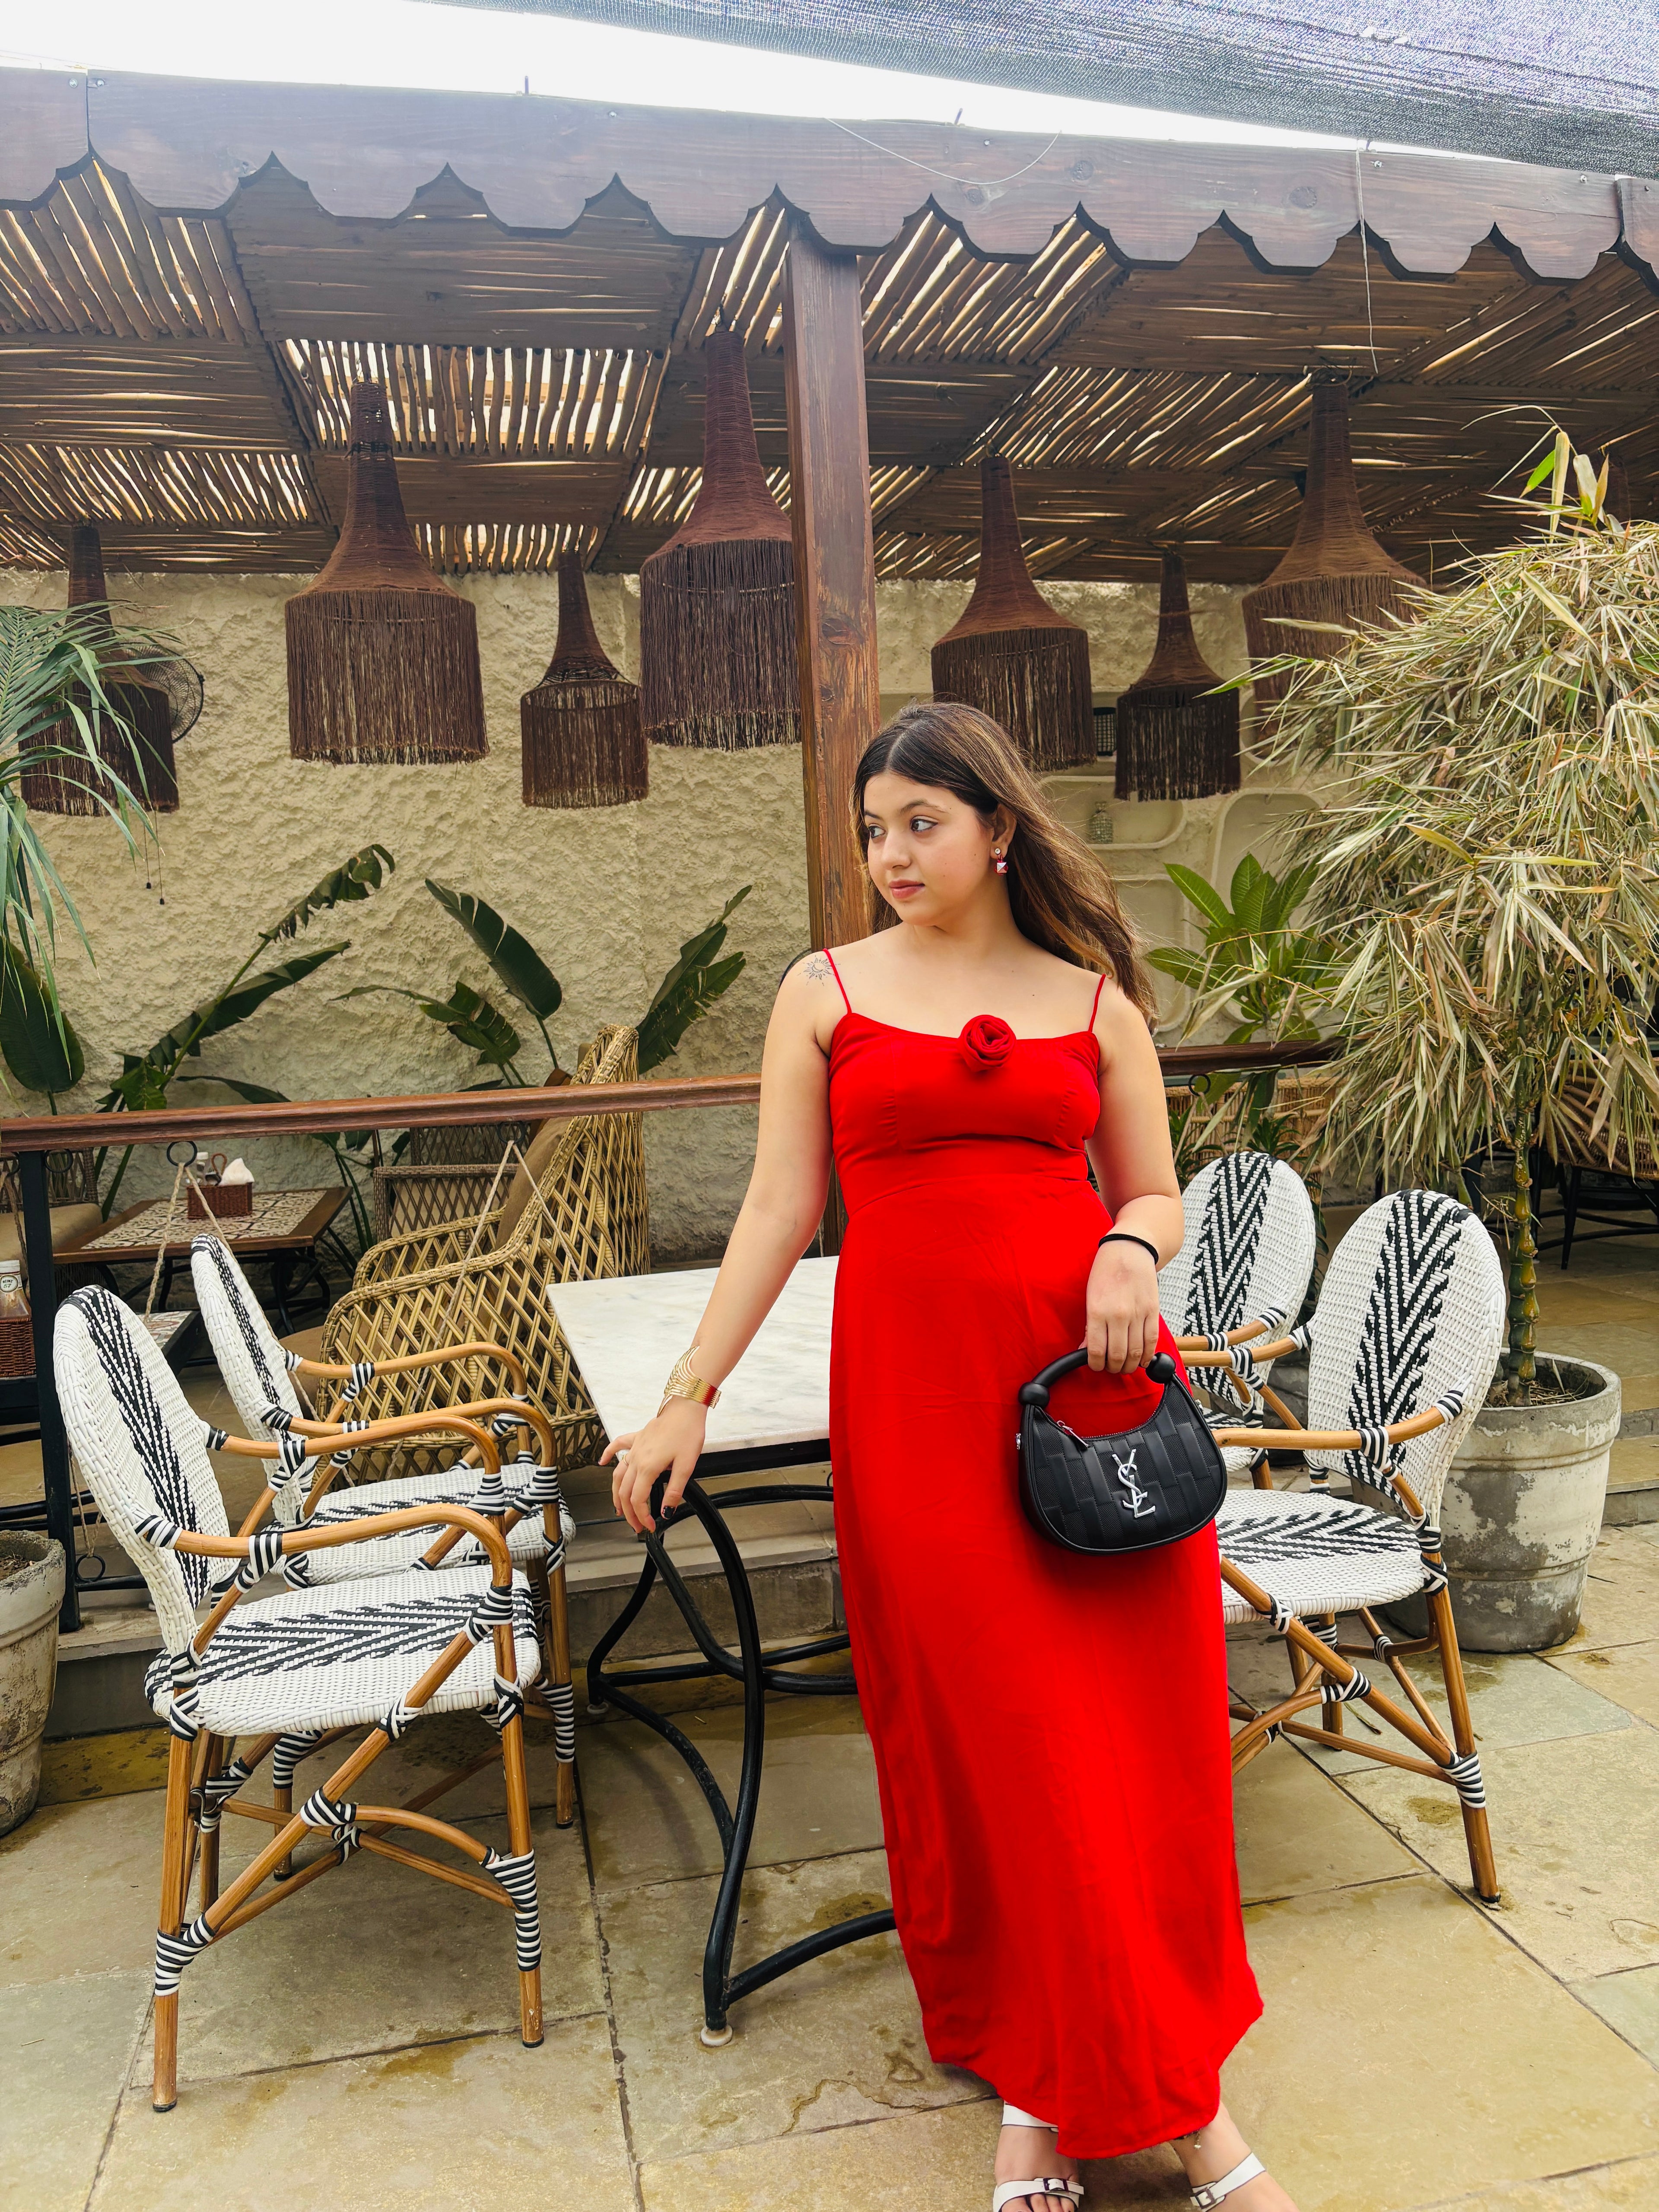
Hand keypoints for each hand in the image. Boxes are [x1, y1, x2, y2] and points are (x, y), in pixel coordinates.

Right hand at [601, 1397, 708, 1533]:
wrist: (686, 1408)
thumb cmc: (687, 1433)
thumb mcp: (686, 1466)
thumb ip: (674, 1491)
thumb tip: (666, 1511)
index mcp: (648, 1467)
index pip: (637, 1499)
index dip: (641, 1516)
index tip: (648, 1526)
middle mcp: (637, 1458)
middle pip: (625, 1491)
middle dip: (629, 1512)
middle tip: (636, 1525)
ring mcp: (635, 1448)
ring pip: (618, 1474)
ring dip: (616, 1493)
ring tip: (618, 1507)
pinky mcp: (638, 1437)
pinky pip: (618, 1446)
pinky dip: (608, 1454)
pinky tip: (602, 1461)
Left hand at [1085, 1240, 1161, 1372]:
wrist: (1129, 1249)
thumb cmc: (1106, 1271)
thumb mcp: (1090, 1297)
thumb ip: (1090, 1326)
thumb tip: (1086, 1349)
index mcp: (1098, 1311)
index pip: (1097, 1351)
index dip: (1096, 1365)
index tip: (1096, 1366)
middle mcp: (1118, 1315)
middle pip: (1118, 1355)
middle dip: (1113, 1368)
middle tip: (1111, 1367)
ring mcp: (1137, 1313)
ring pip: (1136, 1352)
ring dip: (1130, 1365)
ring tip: (1125, 1366)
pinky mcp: (1153, 1311)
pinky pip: (1152, 1341)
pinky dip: (1148, 1355)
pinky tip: (1143, 1360)